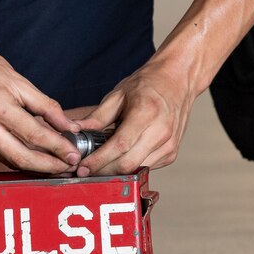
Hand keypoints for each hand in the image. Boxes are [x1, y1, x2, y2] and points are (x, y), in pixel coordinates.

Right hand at [0, 39, 81, 172]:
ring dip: (36, 167)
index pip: (33, 134)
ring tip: (58, 166)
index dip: (57, 147)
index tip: (74, 154)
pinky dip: (19, 159)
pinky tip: (36, 159)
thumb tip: (69, 126)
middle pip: (21, 157)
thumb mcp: (19, 80)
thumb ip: (46, 106)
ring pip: (10, 160)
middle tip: (69, 167)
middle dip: (49, 166)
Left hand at [72, 60, 197, 176]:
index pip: (120, 145)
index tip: (83, 167)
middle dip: (104, 171)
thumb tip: (76, 130)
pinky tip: (120, 158)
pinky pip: (146, 167)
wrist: (178, 81)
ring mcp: (169, 144)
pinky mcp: (171, 153)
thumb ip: (97, 116)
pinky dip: (130, 166)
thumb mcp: (119, 94)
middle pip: (128, 163)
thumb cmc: (148, 85)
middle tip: (86, 171)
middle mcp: (161, 131)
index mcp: (146, 113)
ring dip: (116, 171)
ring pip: (137, 169)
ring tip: (100, 164)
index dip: (99, 160)